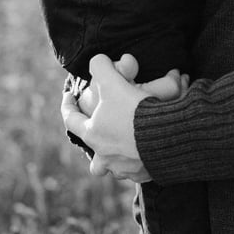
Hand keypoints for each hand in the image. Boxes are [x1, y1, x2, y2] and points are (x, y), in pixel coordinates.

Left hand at [61, 54, 183, 181]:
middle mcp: (105, 155)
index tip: (68, 95)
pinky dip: (140, 161)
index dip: (68, 105)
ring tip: (125, 149)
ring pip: (113, 168)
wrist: (166, 134)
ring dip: (116, 159)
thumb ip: (101, 67)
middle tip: (102, 135)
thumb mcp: (114, 82)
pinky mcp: (144, 172)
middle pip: (93, 157)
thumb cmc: (135, 110)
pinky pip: (137, 169)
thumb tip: (97, 61)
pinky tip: (148, 152)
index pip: (72, 120)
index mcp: (94, 133)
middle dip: (96, 147)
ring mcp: (123, 167)